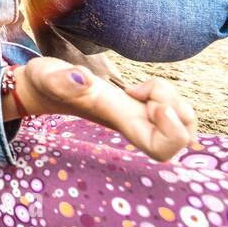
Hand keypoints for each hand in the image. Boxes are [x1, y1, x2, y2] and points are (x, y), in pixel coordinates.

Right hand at [15, 57, 196, 161]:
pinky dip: (168, 95)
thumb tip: (83, 79)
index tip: (154, 105)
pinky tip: (143, 90)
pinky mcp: (142, 106)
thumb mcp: (48, 76)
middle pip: (183, 138)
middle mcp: (135, 124)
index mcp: (119, 121)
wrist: (43, 87)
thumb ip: (61, 79)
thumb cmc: (46, 83)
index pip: (162, 149)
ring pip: (184, 122)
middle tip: (151, 97)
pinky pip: (175, 110)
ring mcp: (141, 116)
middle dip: (179, 111)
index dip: (173, 130)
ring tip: (144, 89)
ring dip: (174, 100)